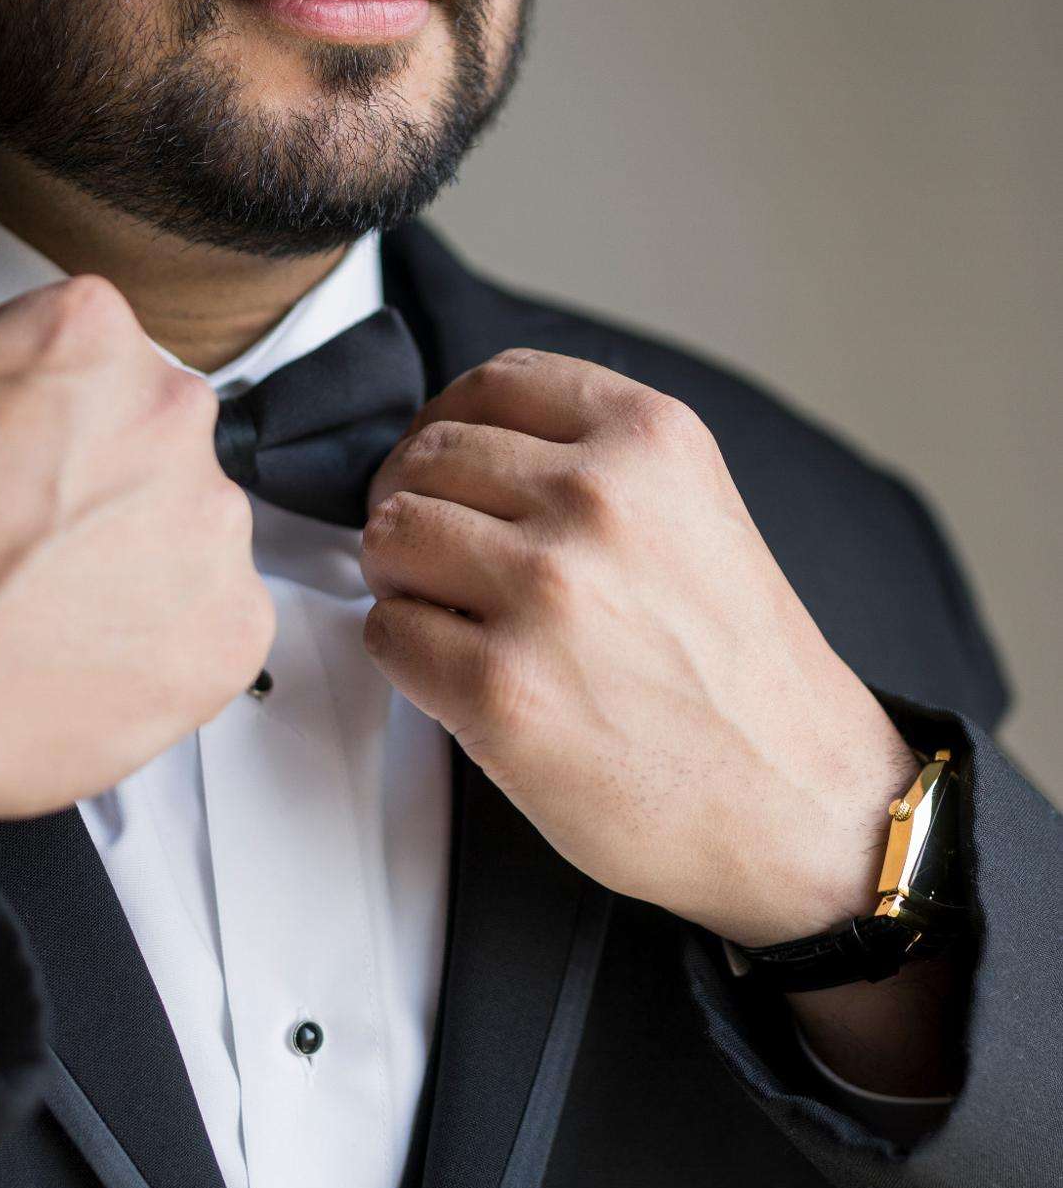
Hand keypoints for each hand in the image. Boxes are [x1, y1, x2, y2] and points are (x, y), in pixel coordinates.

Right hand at [0, 277, 273, 872]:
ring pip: (197, 541)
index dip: (64, 435)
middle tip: (40, 558)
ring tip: (53, 624)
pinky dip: (169, 653)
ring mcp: (212, 523)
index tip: (38, 472)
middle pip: (166, 453)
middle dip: (116, 501)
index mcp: (91, 336)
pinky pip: (220, 628)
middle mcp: (170, 416)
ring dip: (149, 576)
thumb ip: (20, 384)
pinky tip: (90, 669)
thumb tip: (49, 419)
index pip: (112, 366)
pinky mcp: (234, 627)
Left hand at [361, 348, 917, 947]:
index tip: (444, 471)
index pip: (493, 383)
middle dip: (416, 508)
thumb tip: (468, 451)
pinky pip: (387, 633)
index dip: (446, 429)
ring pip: (390, 536)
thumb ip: (598, 466)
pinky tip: (457, 676)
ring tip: (448, 617)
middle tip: (437, 563)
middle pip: (427, 459)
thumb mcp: (697, 513)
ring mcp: (544, 592)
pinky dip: (405, 653)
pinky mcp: (500, 689)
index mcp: (650, 439)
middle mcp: (596, 500)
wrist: (800, 804)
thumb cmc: (744, 679)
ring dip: (402, 579)